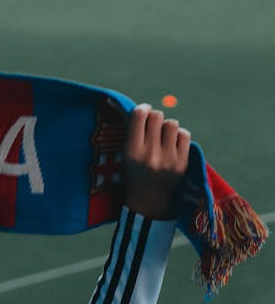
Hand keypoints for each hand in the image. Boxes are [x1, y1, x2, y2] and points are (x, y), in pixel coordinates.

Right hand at [123, 104, 190, 219]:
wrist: (149, 203)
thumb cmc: (134, 173)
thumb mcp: (127, 153)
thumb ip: (131, 130)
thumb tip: (119, 100)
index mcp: (132, 151)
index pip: (139, 115)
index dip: (143, 109)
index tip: (143, 111)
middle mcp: (150, 154)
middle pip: (157, 116)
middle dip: (155, 117)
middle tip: (153, 125)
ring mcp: (168, 159)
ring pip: (172, 124)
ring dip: (167, 127)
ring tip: (163, 137)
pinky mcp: (182, 163)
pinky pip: (184, 135)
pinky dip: (178, 136)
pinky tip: (172, 145)